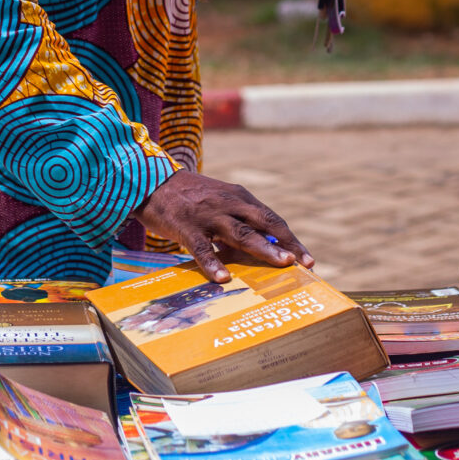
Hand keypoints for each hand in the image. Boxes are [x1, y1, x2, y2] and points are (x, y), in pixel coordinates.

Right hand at [136, 169, 313, 283]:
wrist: (152, 180)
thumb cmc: (190, 197)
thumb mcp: (219, 202)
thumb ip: (238, 222)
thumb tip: (260, 251)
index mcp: (239, 197)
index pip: (271, 219)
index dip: (290, 239)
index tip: (307, 259)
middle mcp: (229, 203)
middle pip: (264, 224)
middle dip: (286, 244)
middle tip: (304, 264)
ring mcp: (209, 215)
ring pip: (240, 233)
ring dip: (263, 249)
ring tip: (282, 264)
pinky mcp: (187, 227)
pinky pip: (202, 248)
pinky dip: (213, 263)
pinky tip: (223, 278)